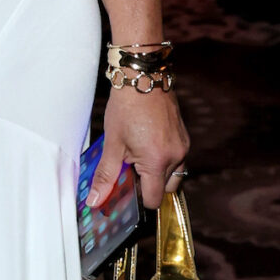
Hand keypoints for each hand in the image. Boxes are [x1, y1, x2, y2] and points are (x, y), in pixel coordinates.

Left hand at [91, 83, 188, 208]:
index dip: (140, 200)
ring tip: (138, 157)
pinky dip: (163, 160)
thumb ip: (106, 176)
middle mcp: (176, 156)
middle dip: (149, 186)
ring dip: (157, 173)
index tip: (127, 191)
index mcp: (157, 161)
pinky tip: (147, 145)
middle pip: (166, 189)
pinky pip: (177, 159)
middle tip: (130, 172)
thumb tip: (96, 201)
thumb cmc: (126, 108)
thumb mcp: (112, 144)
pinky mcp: (184, 137)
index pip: (154, 199)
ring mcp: (183, 146)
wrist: (143, 79)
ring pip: (173, 175)